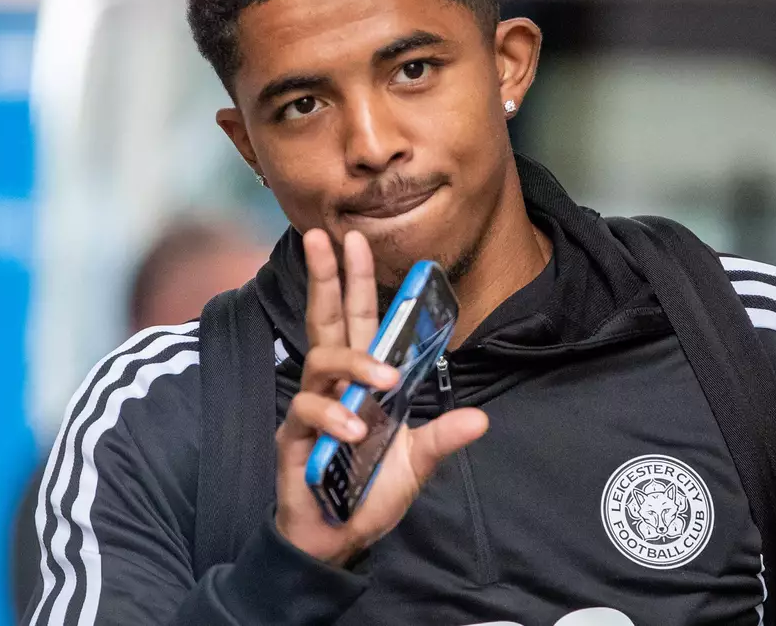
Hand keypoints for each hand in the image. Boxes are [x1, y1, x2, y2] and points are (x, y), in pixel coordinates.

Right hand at [273, 229, 487, 566]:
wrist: (338, 538)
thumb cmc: (369, 490)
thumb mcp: (417, 461)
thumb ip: (443, 437)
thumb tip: (482, 419)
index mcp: (362, 380)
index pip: (358, 318)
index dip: (356, 279)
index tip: (356, 239)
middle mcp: (334, 384)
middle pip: (325, 317)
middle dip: (326, 276)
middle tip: (325, 236)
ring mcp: (312, 406)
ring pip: (322, 359)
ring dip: (356, 364)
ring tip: (385, 382)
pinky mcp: (294, 435)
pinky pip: (309, 411)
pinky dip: (334, 417)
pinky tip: (355, 432)